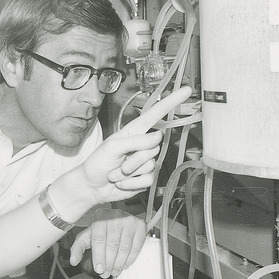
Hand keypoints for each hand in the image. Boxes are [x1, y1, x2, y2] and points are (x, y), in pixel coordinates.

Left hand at [54, 87, 192, 213]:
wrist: (92, 187)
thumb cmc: (97, 163)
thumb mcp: (112, 147)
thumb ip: (136, 141)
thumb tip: (158, 137)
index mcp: (134, 131)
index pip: (155, 114)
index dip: (170, 102)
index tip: (186, 90)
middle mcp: (142, 145)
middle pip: (153, 147)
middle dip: (134, 159)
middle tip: (118, 164)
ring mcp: (146, 162)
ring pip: (150, 165)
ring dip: (129, 173)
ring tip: (116, 174)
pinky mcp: (146, 178)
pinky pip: (149, 180)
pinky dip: (132, 184)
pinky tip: (122, 183)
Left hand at [69, 208, 146, 277]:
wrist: (118, 219)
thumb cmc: (100, 230)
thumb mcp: (87, 236)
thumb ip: (78, 248)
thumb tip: (73, 261)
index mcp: (99, 216)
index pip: (99, 240)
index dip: (98, 257)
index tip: (99, 270)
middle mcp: (115, 215)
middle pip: (112, 245)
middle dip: (109, 263)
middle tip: (107, 273)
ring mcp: (129, 220)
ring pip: (124, 247)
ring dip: (119, 263)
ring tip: (115, 271)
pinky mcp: (140, 226)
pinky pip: (136, 247)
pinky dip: (130, 259)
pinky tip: (124, 265)